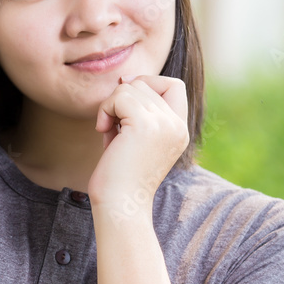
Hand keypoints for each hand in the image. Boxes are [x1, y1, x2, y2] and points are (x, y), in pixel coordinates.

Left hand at [87, 75, 189, 209]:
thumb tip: (125, 79)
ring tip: (109, 132)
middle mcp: (177, 126)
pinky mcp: (145, 125)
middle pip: (146, 83)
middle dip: (122, 99)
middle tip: (113, 126)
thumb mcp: (135, 139)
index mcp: (179, 130)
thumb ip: (136, 111)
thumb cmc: (120, 176)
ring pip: (131, 87)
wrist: (120, 205)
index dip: (148, 84)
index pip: (174, 85)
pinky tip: (103, 131)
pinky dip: (105, 109)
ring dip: (111, 105)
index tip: (125, 104)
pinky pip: (119, 96)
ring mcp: (164, 124)